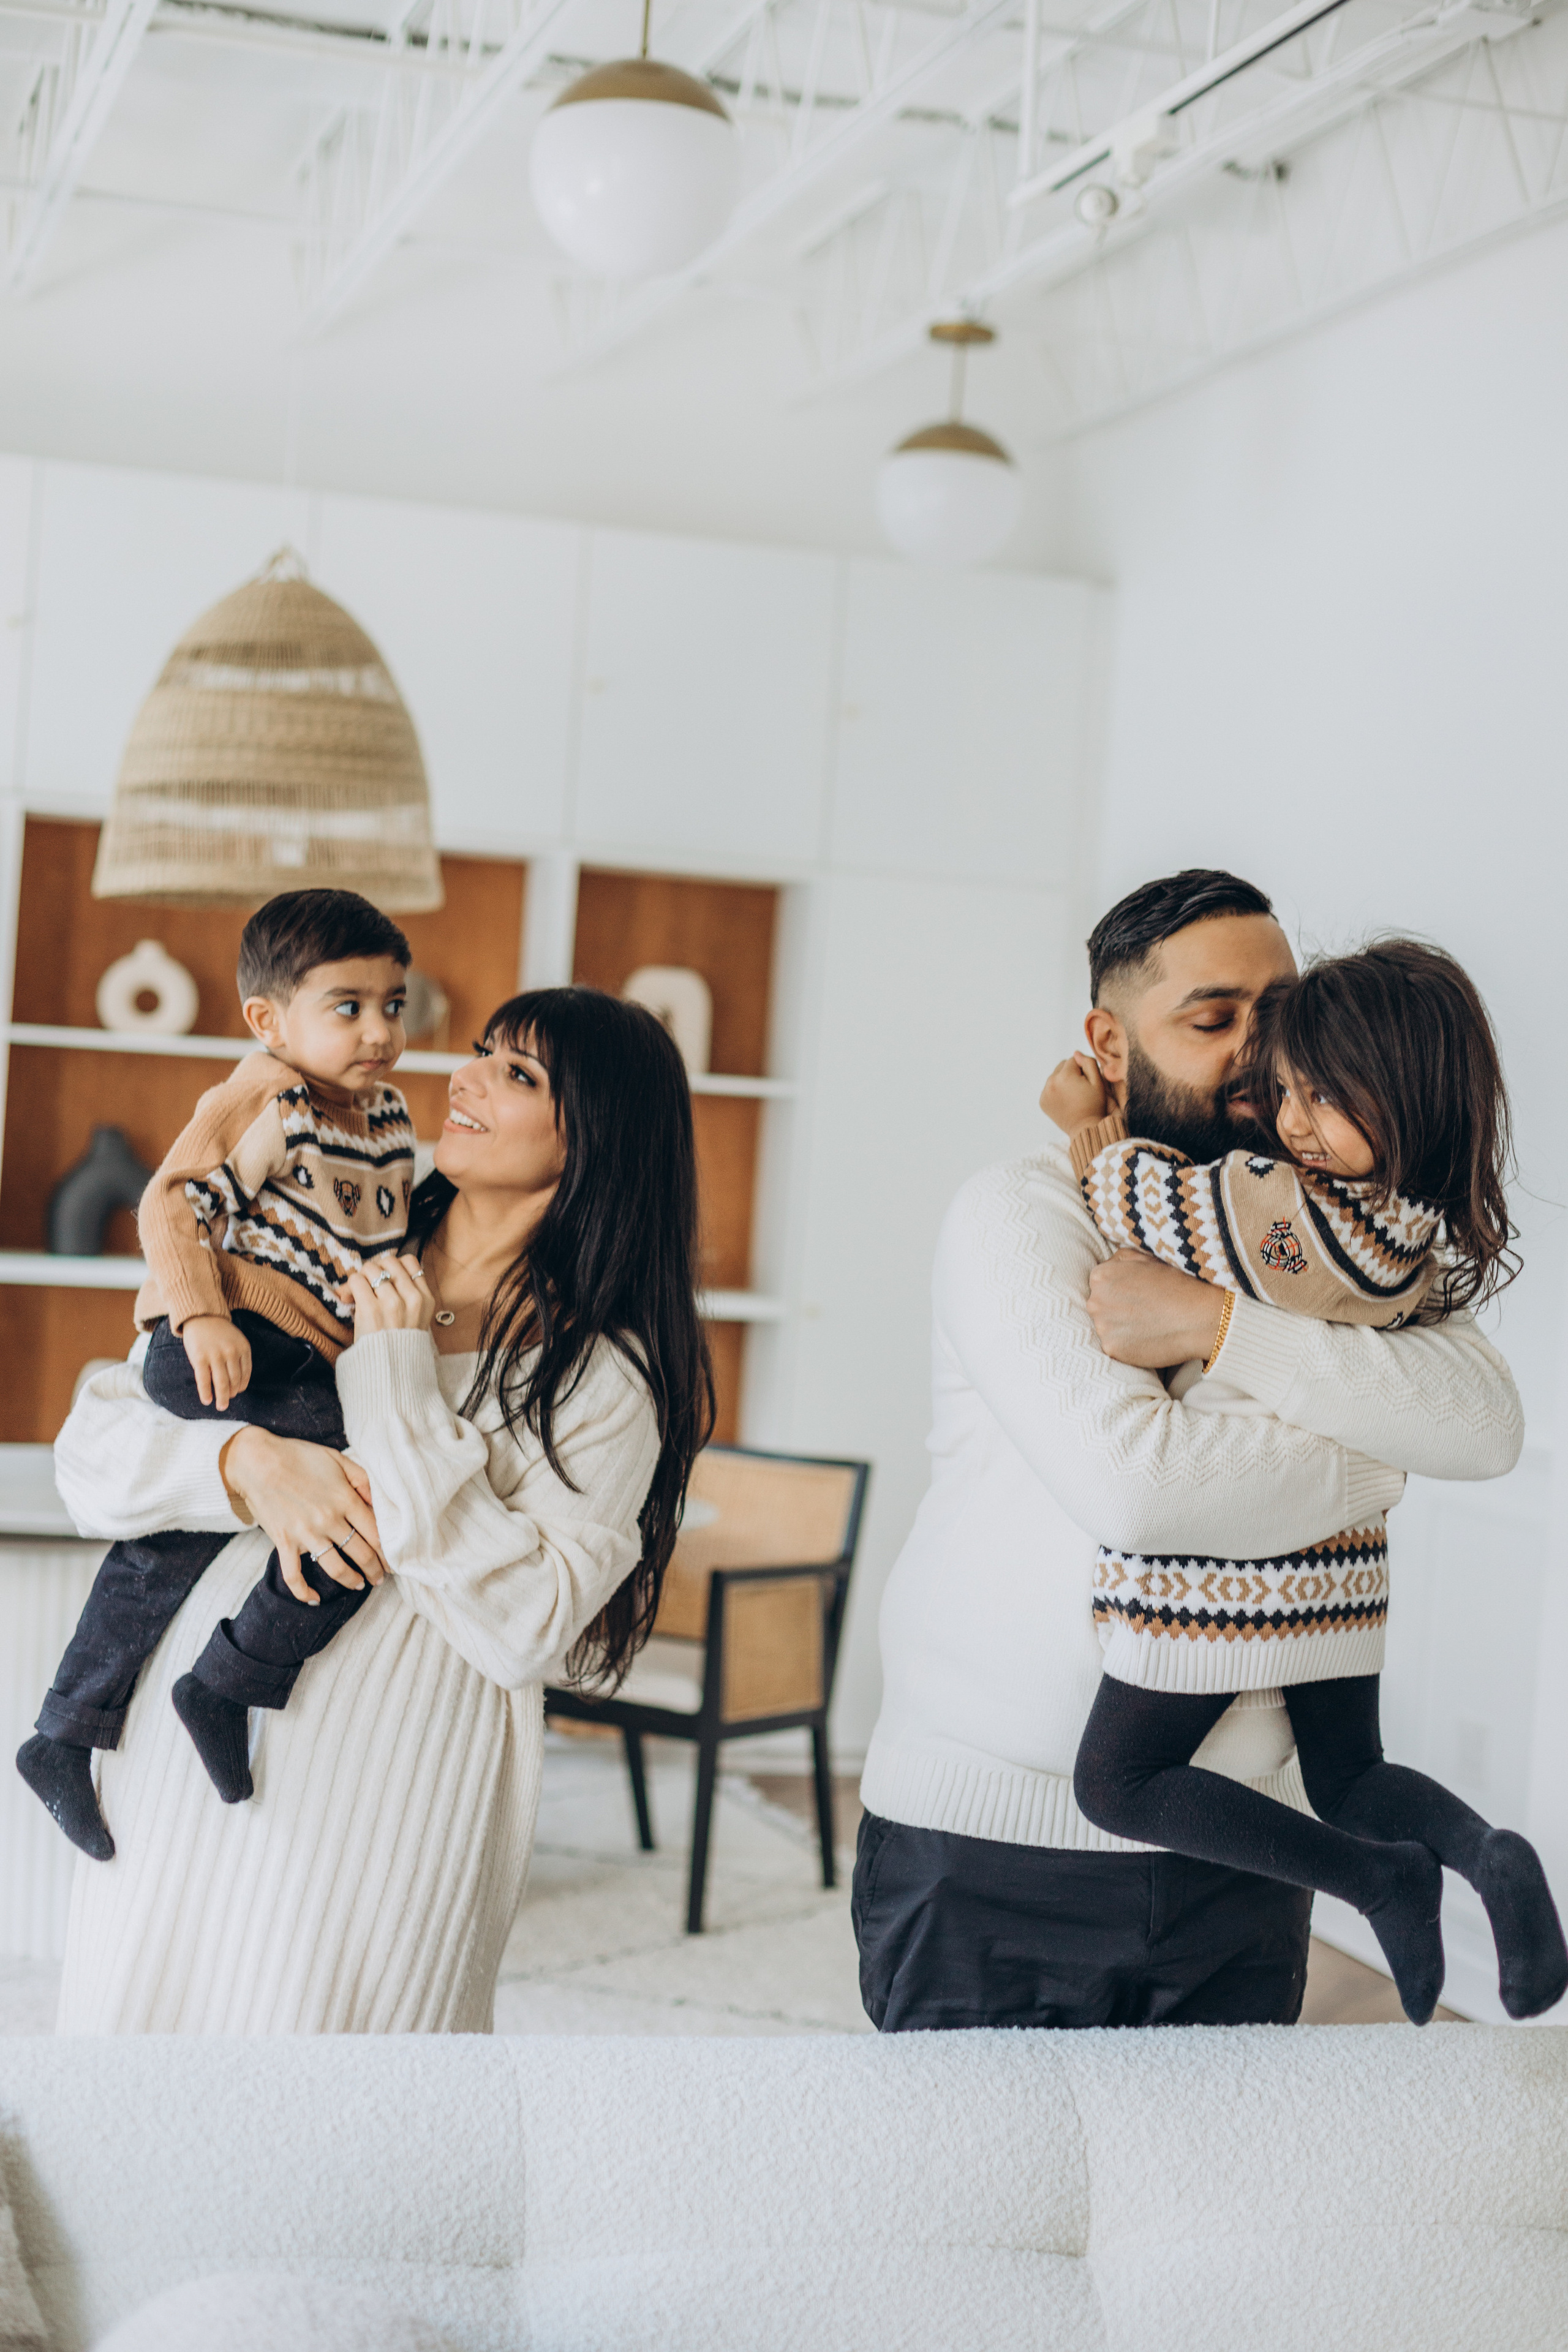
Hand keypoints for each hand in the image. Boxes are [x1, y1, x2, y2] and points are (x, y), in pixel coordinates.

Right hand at [183, 1316, 252, 1411]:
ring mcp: (215, 1355)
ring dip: (222, 1397)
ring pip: (221, 1383)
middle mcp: (231, 1352)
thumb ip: (239, 1357)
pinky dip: (206, 1393)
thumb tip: (237, 1383)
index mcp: (243, 1348)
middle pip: (234, 1381)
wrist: (201, 1316)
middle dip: (232, 1394)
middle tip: (227, 1403)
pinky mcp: (199, 1358)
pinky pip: (204, 1380)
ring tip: (221, 1406)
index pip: (245, 1373)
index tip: (237, 1392)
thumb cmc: (219, 1332)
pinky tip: (207, 1401)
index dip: (241, 1386)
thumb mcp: (236, 1340)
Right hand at [218, 1427, 387, 1605]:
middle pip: (361, 1553)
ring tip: (359, 1584)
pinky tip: (315, 1599)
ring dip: (351, 1580)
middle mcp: (329, 1520)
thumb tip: (381, 1500)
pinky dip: (304, 1592)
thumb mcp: (338, 1459)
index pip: (376, 1532)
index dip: (388, 1550)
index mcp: (345, 1499)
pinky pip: (294, 1575)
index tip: (393, 1559)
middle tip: (381, 1577)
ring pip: (336, 1568)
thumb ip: (362, 1479)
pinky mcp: (284, 1542)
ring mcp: (306, 1534)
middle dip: (376, 1569)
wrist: (257, 1461)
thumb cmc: (299, 1457)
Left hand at [343, 1254, 435, 1338]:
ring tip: (356, 1293)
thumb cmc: (397, 1347)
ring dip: (360, 1277)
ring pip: (371, 1268)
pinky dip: (350, 1286)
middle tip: (367, 1285)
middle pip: (390, 1261)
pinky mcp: (371, 1310)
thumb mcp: (414, 1320)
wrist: (391, 1374)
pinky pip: (356, 1280)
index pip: (410, 1262)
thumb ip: (405, 1296)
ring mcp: (392, 1303)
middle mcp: (412, 1298)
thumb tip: (374, 1275)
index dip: (393, 1267)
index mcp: (426, 1299)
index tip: (384, 1280)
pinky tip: (348, 1299)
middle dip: (375, 1269)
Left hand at [1040, 1053, 1109, 1134]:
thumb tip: (1076, 1054)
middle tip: (1081, 1088)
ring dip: (1063, 1080)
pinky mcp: (1042, 1101)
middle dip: (1071, 1072)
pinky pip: (1049, 1088)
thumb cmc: (1094, 1105)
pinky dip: (1056, 1090)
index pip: (1074, 1060)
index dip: (1083, 1069)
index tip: (1088, 1082)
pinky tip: (1066, 1100)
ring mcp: (1045, 1092)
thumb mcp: (1098, 1082)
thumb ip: (1088, 1063)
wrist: (1085, 1128)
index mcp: (1065, 1076)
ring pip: (1055, 1076)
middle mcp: (1051, 1082)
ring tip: (1073, 1094)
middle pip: (1062, 1066)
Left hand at [1087, 1250, 1227, 1368]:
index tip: (1137, 1294)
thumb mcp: (1146, 1257)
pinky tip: (1147, 1338)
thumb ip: (1119, 1259)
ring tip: (1147, 1324)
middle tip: (1144, 1310)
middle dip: (1117, 1308)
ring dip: (1122, 1327)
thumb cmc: (1176, 1283)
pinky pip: (1115, 1346)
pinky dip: (1128, 1344)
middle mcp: (1095, 1301)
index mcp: (1100, 1276)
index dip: (1120, 1289)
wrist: (1198, 1317)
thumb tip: (1109, 1266)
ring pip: (1106, 1327)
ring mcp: (1102, 1327)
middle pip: (1100, 1306)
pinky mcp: (1111, 1349)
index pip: (1100, 1284)